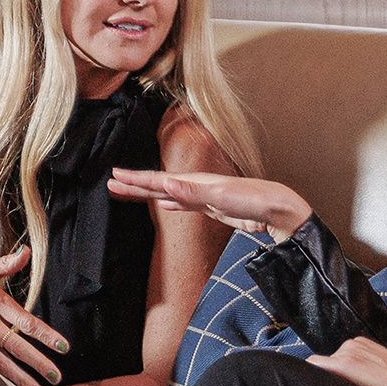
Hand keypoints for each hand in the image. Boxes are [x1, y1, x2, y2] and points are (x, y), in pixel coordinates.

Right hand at [109, 167, 310, 238]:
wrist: (275, 209)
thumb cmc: (252, 200)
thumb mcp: (220, 196)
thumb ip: (192, 192)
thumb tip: (165, 185)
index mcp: (193, 181)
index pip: (157, 180)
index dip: (135, 179)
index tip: (114, 176)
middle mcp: (195, 186)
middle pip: (158, 184)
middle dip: (135, 184)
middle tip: (111, 183)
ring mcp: (202, 196)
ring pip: (167, 193)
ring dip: (148, 193)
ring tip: (129, 191)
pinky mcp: (211, 208)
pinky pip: (183, 204)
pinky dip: (170, 204)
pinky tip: (165, 205)